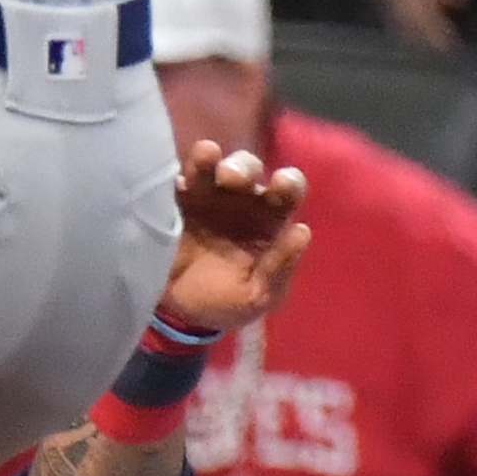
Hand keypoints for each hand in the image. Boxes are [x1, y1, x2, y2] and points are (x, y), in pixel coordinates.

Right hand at [162, 139, 311, 329]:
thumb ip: (279, 267)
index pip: (287, 189)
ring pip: (212, 165)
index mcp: (269, 218)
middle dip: (243, 167)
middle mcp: (240, 198)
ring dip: (210, 161)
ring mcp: (206, 196)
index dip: (288, 182)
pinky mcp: (175, 201)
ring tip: (206, 160)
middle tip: (232, 178)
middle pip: (248, 168)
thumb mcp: (258, 295)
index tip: (282, 184)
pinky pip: (176, 181)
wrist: (177, 315)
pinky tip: (178, 179)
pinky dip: (177, 175)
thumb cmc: (227, 300)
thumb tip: (301, 231)